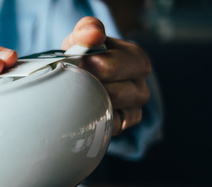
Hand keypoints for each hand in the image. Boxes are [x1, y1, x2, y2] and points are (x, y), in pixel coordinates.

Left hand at [62, 17, 151, 135]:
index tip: (78, 65)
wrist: (76, 78)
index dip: (91, 67)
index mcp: (135, 58)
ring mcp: (135, 106)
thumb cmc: (82, 56)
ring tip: (80, 95)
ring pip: (115, 110)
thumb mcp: (82, 38)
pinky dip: (98, 120)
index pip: (115, 66)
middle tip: (76, 83)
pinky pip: (113, 126)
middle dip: (92, 88)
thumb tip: (94, 36)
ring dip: (93, 104)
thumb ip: (87, 29)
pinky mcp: (125, 123)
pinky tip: (88, 111)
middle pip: (118, 92)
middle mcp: (140, 83)